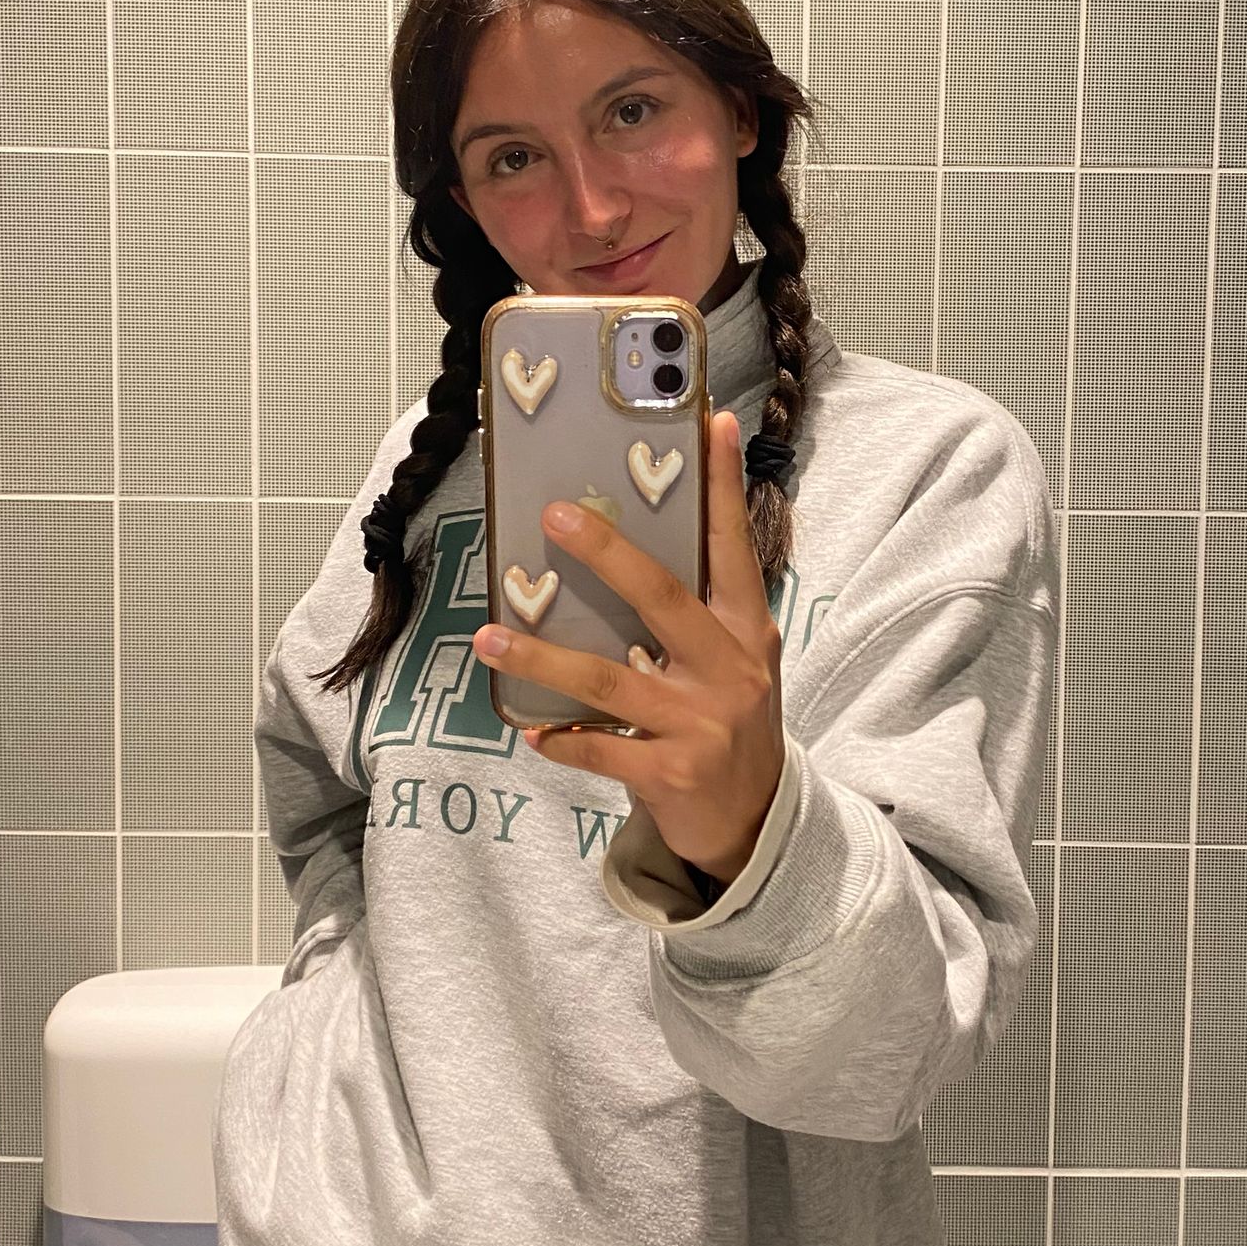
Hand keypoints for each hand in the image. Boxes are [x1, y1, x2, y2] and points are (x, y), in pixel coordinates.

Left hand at [471, 411, 785, 886]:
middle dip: (608, 554)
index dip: (722, 485)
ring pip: (609, 680)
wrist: (756, 823)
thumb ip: (699, 612)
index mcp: (747, 630)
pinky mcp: (673, 773)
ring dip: (543, 657)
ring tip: (490, 635)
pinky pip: (600, 749)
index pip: (733, 546)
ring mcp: (702, 723)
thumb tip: (627, 549)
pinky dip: (560, 739)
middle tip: (555, 515)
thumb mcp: (734, 662)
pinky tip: (531, 731)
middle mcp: (730, 669)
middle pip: (664, 598)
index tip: (709, 421)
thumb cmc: (728, 723)